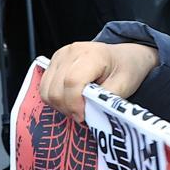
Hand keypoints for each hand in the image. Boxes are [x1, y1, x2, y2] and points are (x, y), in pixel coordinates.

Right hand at [40, 42, 158, 123]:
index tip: (83, 117)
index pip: (72, 82)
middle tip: (81, 115)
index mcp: (92, 55)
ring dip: (59, 105)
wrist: (123, 56)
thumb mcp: (124, 86)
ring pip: (46, 89)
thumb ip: (105, 100)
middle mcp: (72, 52)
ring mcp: (60, 55)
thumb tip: (89, 113)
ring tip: (76, 108)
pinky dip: (54, 98)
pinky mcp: (54, 62)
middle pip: (56, 88)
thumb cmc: (125, 68)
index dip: (74, 104)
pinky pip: (44, 86)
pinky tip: (69, 100)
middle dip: (67, 108)